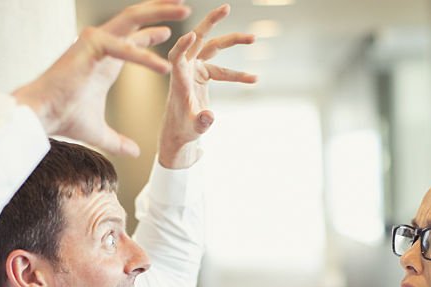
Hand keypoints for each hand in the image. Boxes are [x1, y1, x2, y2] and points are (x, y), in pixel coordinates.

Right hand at [12, 0, 191, 156]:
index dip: (152, 32)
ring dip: (159, 14)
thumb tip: (135, 152)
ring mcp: (94, 40)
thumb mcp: (100, 133)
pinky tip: (162, 67)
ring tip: (184, 10)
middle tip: (186, 7)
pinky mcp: (89, 45)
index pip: (133, 37)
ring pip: (131, 19)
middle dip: (161, 10)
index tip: (170, 31)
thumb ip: (118, 141)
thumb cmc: (64, 119)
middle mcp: (101, 44)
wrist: (42, 116)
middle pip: (135, 19)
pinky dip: (143, 56)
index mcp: (106, 59)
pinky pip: (122, 47)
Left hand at [158, 4, 256, 167]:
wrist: (179, 131)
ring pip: (213, 48)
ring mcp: (194, 69)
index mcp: (178, 79)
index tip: (190, 36)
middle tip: (226, 8)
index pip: (177, 57)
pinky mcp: (202, 73)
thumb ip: (201, 122)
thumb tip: (210, 117)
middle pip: (197, 40)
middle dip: (211, 23)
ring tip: (253, 38)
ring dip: (232, 41)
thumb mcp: (193, 128)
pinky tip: (254, 79)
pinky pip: (222, 69)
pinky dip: (237, 74)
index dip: (182, 46)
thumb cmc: (182, 129)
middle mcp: (186, 69)